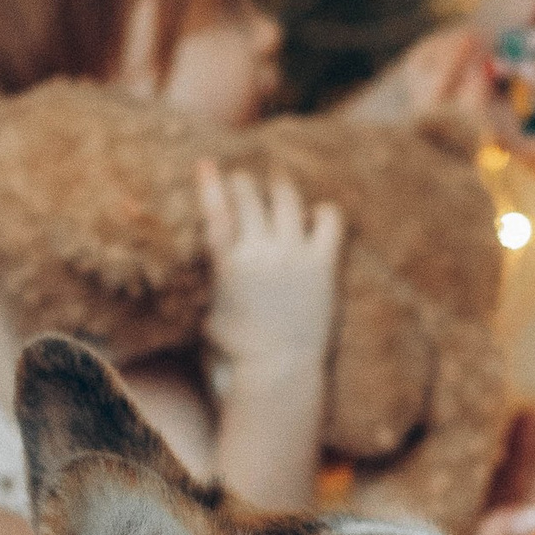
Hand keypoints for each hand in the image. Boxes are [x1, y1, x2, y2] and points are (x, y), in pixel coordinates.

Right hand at [196, 163, 344, 393]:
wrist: (281, 370)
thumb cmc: (241, 350)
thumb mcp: (214, 311)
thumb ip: (217, 280)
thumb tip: (218, 262)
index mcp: (229, 265)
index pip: (216, 214)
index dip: (210, 185)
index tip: (206, 164)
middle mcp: (261, 253)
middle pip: (250, 197)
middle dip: (244, 183)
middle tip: (243, 180)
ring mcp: (294, 255)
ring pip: (287, 199)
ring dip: (279, 187)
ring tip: (278, 184)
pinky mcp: (323, 264)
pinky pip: (329, 220)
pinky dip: (322, 211)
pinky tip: (317, 214)